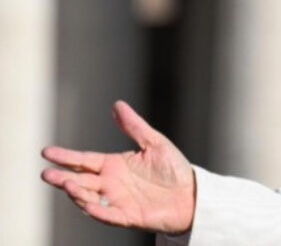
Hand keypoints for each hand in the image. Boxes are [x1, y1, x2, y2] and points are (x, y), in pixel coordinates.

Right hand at [40, 101, 195, 233]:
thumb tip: (117, 105)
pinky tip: (87, 204)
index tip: (46, 152)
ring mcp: (117, 201)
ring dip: (76, 193)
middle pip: (80, 180)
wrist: (192, 194)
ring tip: (66, 184)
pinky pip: (108, 214)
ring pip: (88, 197)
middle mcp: (110, 184)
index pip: (84, 160)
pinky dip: (97, 210)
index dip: (66, 157)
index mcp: (114, 165)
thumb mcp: (155, 143)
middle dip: (62, 177)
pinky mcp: (127, 216)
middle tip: (46, 173)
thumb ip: (134, 127)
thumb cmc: (174, 170)